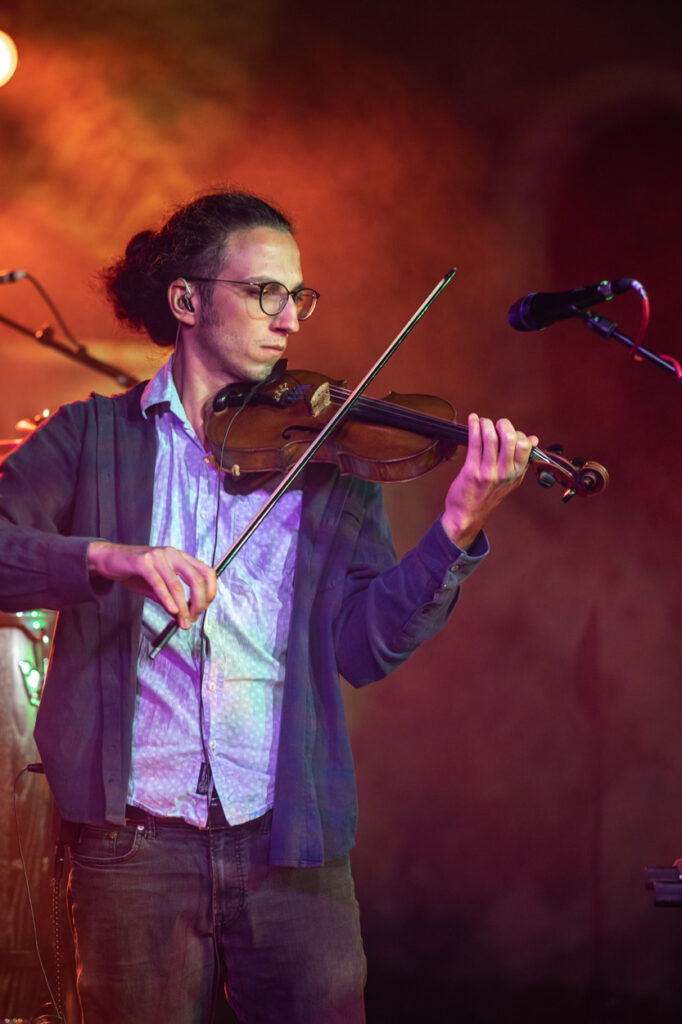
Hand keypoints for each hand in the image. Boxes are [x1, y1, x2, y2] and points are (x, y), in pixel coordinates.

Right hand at [87, 541, 216, 628]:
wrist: (110, 560)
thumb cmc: (136, 572)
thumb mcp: (158, 587)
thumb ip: (172, 599)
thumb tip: (185, 618)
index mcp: (181, 557)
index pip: (207, 572)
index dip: (210, 592)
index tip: (203, 610)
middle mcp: (173, 554)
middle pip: (197, 579)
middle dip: (199, 602)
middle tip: (193, 618)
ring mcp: (158, 556)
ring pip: (177, 585)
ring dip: (182, 607)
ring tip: (183, 622)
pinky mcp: (143, 562)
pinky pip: (159, 583)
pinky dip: (167, 599)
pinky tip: (171, 611)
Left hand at [441, 413, 537, 549]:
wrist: (467, 515)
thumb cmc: (487, 495)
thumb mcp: (510, 480)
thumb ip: (521, 460)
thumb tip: (533, 439)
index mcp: (516, 473)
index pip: (525, 445)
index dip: (517, 433)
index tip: (507, 432)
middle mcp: (505, 473)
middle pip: (510, 438)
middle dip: (503, 424)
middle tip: (496, 424)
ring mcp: (488, 473)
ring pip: (490, 438)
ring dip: (486, 424)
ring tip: (482, 422)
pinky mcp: (471, 471)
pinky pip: (474, 443)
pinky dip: (473, 427)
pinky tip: (472, 420)